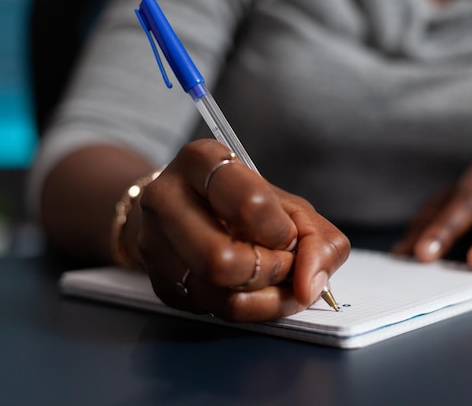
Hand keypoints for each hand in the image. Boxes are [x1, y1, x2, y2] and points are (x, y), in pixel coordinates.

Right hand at [136, 139, 349, 320]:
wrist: (194, 211)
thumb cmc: (245, 204)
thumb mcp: (288, 205)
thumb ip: (316, 238)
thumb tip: (309, 286)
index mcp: (201, 161)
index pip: (249, 203)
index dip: (281, 231)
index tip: (288, 235)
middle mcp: (166, 199)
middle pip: (221, 259)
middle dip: (270, 270)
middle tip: (284, 262)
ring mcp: (154, 243)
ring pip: (216, 293)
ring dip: (265, 297)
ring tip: (276, 278)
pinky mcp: (159, 281)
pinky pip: (212, 310)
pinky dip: (250, 309)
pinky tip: (257, 290)